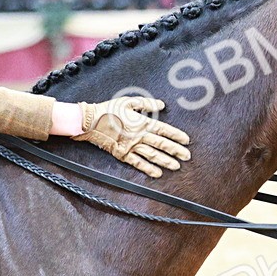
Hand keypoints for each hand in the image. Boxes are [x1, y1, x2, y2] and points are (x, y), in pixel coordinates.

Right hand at [70, 97, 190, 177]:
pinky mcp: (122, 154)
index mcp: (142, 122)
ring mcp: (131, 146)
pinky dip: (148, 169)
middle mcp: (138, 136)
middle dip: (175, 151)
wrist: (90, 121)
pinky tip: (157, 174)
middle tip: (187, 156)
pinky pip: (138, 163)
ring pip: (152, 155)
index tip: (186, 141)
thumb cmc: (109, 109)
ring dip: (165, 161)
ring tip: (176, 166)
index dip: (176, 135)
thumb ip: (146, 103)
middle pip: (161, 144)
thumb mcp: (128, 101)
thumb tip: (161, 104)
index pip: (164, 130)